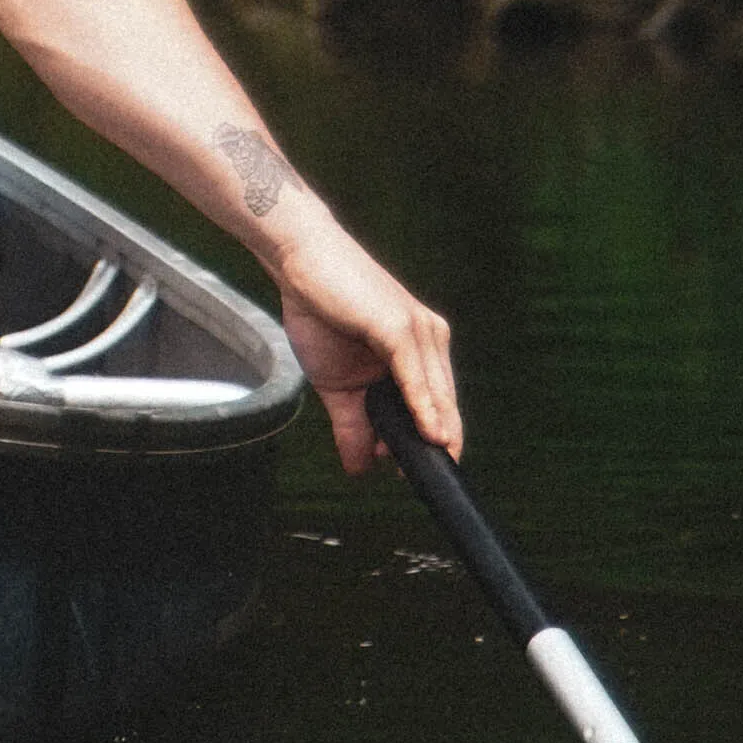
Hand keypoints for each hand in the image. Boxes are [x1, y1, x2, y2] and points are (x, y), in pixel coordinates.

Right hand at [265, 192, 461, 477]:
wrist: (299, 262)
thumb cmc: (319, 311)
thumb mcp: (335, 384)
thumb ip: (352, 424)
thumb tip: (361, 468)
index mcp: (418, 351)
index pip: (437, 404)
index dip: (436, 440)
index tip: (431, 474)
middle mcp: (428, 339)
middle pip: (443, 403)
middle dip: (438, 444)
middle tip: (430, 480)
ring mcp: (418, 330)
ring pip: (435, 393)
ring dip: (435, 433)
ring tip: (432, 465)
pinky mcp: (400, 325)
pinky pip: (417, 375)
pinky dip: (424, 407)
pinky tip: (429, 433)